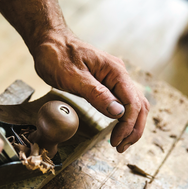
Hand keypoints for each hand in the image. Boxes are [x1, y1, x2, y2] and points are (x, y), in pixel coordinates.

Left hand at [31, 30, 149, 151]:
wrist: (49, 41)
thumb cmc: (57, 55)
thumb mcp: (73, 77)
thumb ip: (96, 94)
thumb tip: (119, 113)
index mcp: (115, 71)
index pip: (132, 102)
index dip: (127, 124)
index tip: (116, 140)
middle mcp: (119, 74)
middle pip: (138, 105)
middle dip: (133, 129)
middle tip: (120, 147)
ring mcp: (114, 78)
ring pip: (133, 105)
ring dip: (130, 125)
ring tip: (121, 142)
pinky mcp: (106, 82)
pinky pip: (122, 101)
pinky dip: (123, 117)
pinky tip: (117, 128)